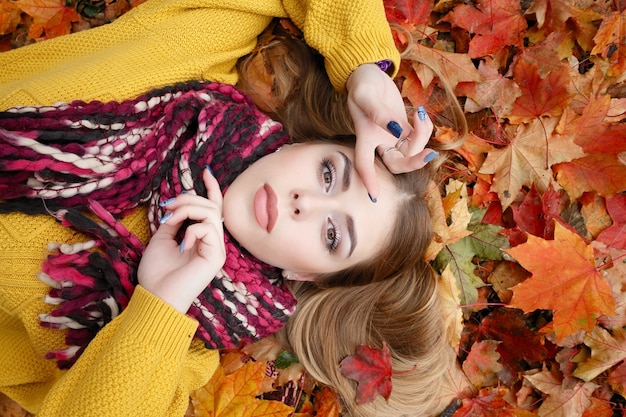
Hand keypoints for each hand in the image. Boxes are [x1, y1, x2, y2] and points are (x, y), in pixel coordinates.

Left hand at [138, 169, 225, 312]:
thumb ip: (173, 222)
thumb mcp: (161, 238)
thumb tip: (176, 206)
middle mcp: (212, 241)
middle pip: (210, 205)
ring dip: (187, 209)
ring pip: (210, 212)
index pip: (212, 208)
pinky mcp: (216, 256)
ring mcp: (216, 248)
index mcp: (201, 237)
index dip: (211, 188)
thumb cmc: (157, 272)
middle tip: (167, 208)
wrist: (156, 296)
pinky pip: (209, 228)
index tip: (205, 172)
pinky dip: (192, 229)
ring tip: (170, 220)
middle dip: (187, 199)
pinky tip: (182, 243)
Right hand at [346, 63, 436, 199]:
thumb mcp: (365, 95)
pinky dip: (425, 129)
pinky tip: (421, 114)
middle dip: (415, 163)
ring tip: (420, 114)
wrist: (369, 73)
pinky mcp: (404, 127)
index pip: (364, 163)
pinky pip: (419, 137)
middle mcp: (379, 141)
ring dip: (423, 137)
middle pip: (396, 164)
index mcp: (365, 136)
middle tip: (431, 154)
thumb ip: (379, 113)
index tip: (375, 197)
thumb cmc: (361, 84)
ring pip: (411, 151)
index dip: (369, 180)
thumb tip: (397, 130)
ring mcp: (392, 136)